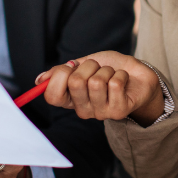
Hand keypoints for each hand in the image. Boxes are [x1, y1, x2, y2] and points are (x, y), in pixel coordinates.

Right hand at [38, 51, 163, 125]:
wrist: (138, 77)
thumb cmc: (110, 70)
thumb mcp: (84, 65)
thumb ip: (63, 71)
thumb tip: (39, 80)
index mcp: (71, 99)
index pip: (52, 96)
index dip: (60, 76)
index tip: (71, 66)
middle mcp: (83, 110)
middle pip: (75, 83)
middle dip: (89, 66)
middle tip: (98, 68)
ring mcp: (100, 113)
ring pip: (97, 81)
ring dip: (107, 70)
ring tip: (112, 75)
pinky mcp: (118, 111)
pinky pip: (114, 83)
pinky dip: (121, 74)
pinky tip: (124, 80)